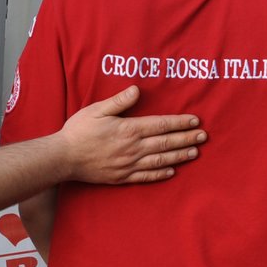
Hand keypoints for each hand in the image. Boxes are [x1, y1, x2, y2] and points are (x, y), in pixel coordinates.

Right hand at [60, 85, 204, 184]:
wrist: (63, 158)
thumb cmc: (78, 131)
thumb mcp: (97, 110)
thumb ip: (119, 101)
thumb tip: (136, 90)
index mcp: (129, 129)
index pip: (161, 125)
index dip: (180, 122)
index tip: (195, 121)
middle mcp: (133, 148)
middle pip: (166, 143)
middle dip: (187, 139)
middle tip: (204, 137)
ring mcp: (128, 164)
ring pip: (160, 160)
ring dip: (179, 156)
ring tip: (195, 153)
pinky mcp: (122, 177)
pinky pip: (146, 176)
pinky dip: (161, 174)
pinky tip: (172, 171)